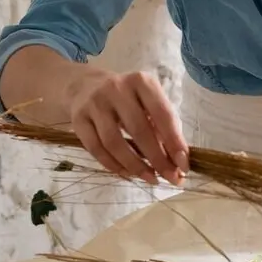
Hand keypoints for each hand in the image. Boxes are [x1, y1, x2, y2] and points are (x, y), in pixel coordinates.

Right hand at [61, 68, 188, 185]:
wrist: (85, 86)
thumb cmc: (127, 97)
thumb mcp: (147, 100)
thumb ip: (161, 125)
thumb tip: (176, 160)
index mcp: (142, 82)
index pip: (162, 114)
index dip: (175, 142)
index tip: (184, 165)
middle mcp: (117, 89)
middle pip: (139, 130)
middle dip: (157, 158)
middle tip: (170, 177)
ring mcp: (95, 104)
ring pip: (114, 142)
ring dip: (135, 166)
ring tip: (150, 178)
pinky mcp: (78, 119)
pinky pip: (96, 149)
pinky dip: (113, 165)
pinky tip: (127, 173)